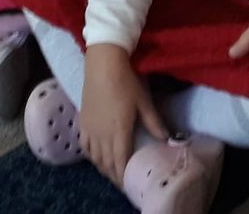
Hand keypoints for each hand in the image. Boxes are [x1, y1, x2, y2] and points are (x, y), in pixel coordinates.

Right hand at [81, 44, 167, 182]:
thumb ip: (153, 122)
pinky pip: (84, 145)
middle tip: (122, 181)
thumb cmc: (126, 81)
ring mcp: (90, 128)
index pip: (120, 161)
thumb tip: (166, 138)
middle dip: (114, 175)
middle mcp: (102, 135)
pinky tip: (96, 155)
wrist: (103, 64)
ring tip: (111, 171)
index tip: (130, 184)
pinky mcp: (82, 121)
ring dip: (103, 167)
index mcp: (119, 131)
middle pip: (106, 163)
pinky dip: (91, 155)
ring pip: (95, 156)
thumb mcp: (144, 101)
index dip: (124, 175)